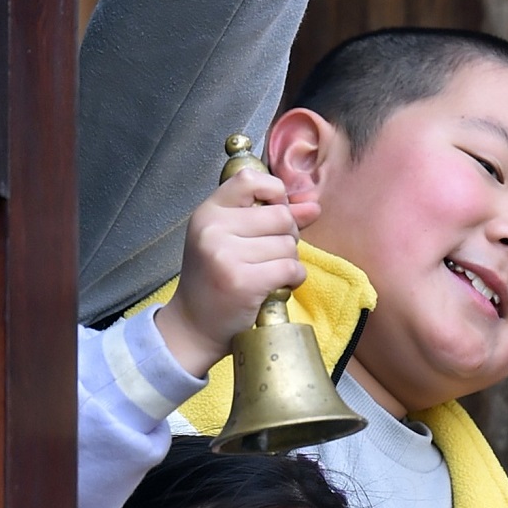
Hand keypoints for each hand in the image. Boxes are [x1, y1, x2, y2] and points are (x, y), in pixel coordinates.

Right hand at [155, 163, 318, 379]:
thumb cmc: (214, 282)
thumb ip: (269, 218)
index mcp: (208, 213)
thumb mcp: (230, 241)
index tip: (275, 214)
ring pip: (288, 244)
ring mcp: (226, 255)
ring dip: (289, 262)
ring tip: (270, 275)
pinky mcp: (243, 281)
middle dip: (288, 236)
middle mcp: (213, 229)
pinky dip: (294, 278)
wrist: (193, 327)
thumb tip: (314, 204)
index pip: (249, 179)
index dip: (274, 193)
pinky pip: (290, 268)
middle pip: (280, 215)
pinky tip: (279, 286)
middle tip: (272, 256)